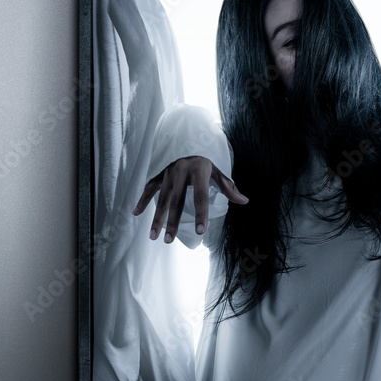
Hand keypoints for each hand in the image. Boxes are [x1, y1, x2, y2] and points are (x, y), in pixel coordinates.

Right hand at [132, 156, 247, 242]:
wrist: (185, 138)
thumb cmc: (203, 160)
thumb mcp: (217, 170)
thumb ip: (228, 186)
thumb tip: (244, 201)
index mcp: (199, 171)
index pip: (201, 196)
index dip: (201, 214)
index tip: (200, 231)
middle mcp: (181, 172)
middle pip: (177, 201)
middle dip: (172, 223)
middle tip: (169, 241)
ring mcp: (167, 173)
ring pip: (161, 199)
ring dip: (156, 218)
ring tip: (153, 236)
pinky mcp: (158, 173)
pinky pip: (148, 188)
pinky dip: (142, 201)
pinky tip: (136, 214)